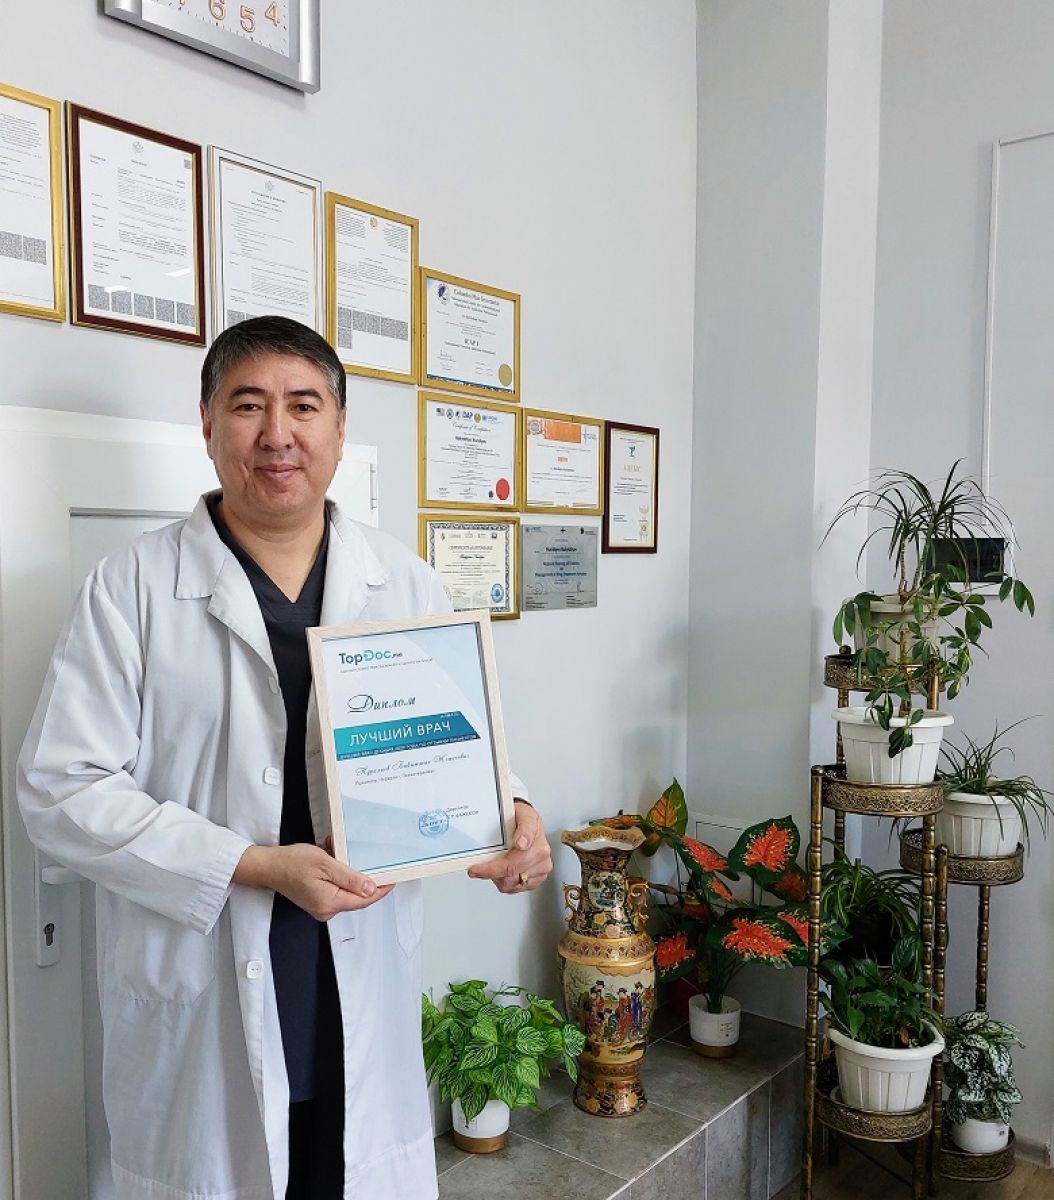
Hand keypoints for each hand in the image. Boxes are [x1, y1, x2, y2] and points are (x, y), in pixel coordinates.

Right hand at [233, 843, 391, 920]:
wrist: (268, 866)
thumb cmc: (293, 862)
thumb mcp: (325, 864)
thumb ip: (350, 878)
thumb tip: (371, 889)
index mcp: (330, 903)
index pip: (364, 900)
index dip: (381, 889)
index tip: (394, 879)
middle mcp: (326, 910)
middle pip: (356, 897)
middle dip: (363, 877)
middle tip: (370, 859)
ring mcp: (320, 907)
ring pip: (346, 892)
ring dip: (349, 873)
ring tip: (340, 853)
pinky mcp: (316, 901)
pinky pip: (335, 889)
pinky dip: (338, 875)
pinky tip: (332, 858)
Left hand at [467, 800, 552, 893]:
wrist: (527, 820)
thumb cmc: (524, 818)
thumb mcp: (524, 814)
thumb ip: (525, 828)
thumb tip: (522, 843)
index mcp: (539, 848)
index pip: (512, 865)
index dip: (491, 870)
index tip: (475, 869)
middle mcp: (541, 862)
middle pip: (509, 879)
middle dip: (491, 874)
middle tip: (477, 868)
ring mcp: (539, 872)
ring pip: (510, 886)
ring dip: (498, 878)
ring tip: (493, 866)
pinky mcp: (535, 880)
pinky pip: (514, 888)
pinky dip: (504, 880)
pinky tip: (502, 870)